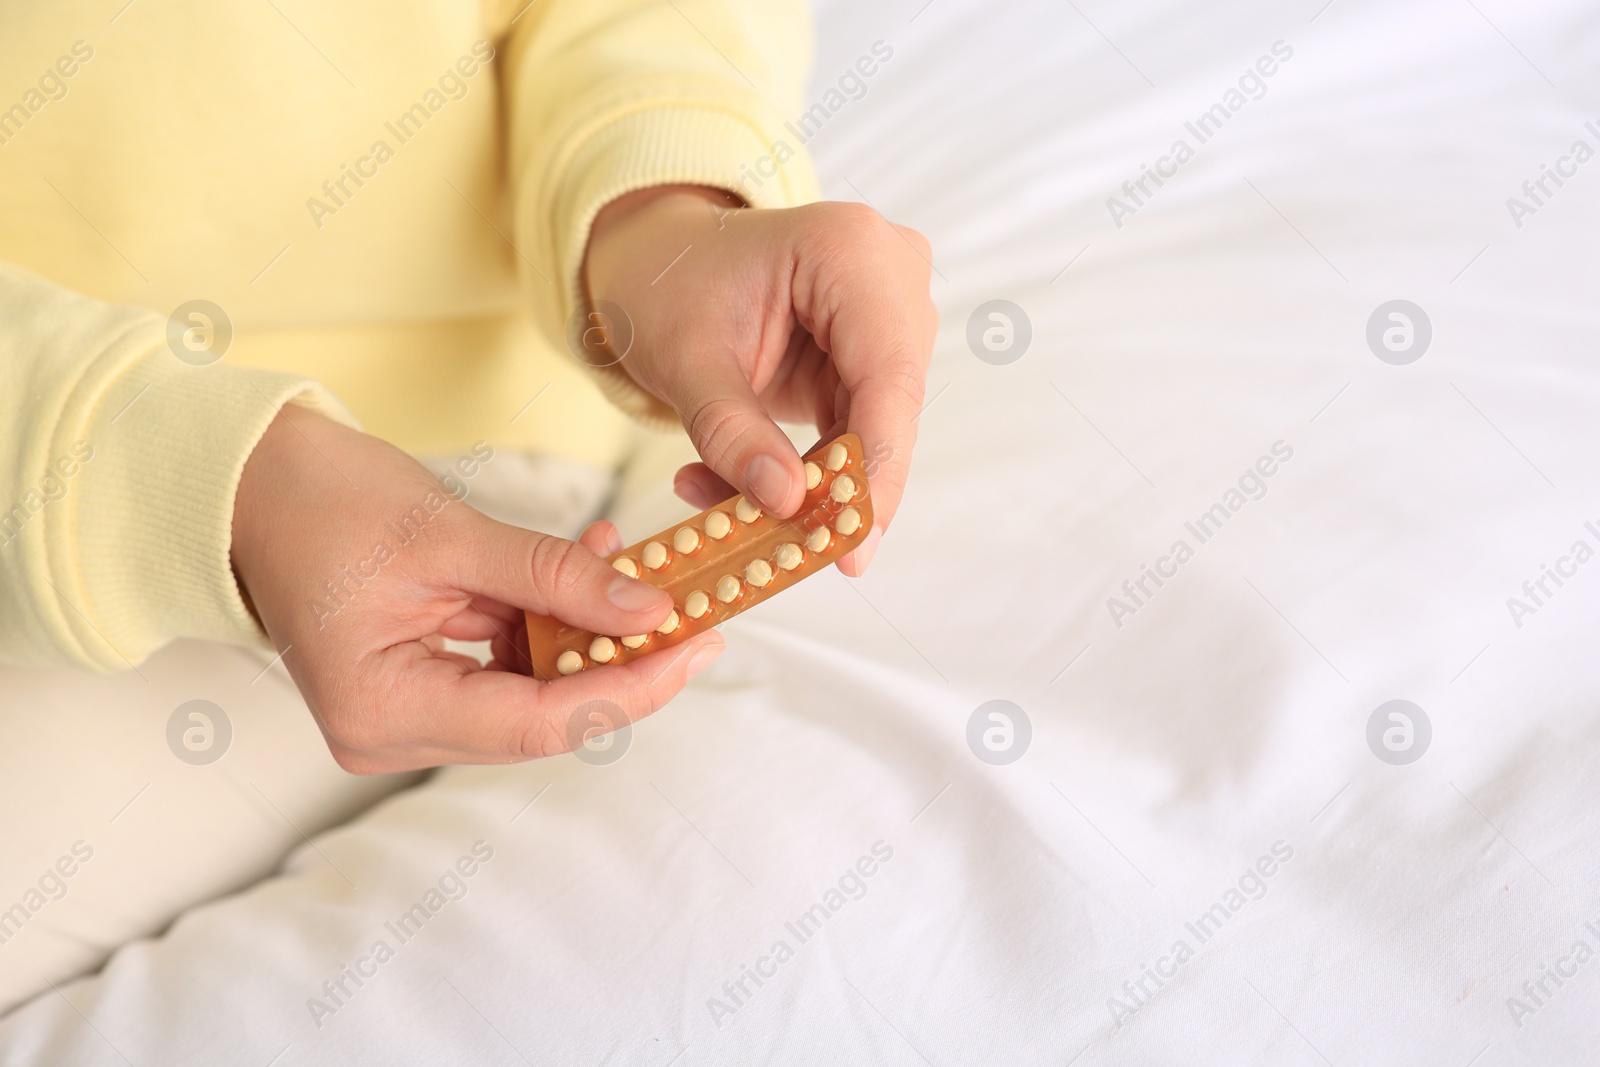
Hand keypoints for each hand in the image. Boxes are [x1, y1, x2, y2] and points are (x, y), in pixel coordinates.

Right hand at [230, 406, 722, 772]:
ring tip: (639, 575)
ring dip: (589, 639)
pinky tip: (587, 572)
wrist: (253, 483)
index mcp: (381, 709)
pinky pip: (506, 671)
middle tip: (694, 616)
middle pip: (541, 720)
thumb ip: (554, 577)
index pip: (540, 723)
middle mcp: (387, 735)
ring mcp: (400, 718)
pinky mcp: (416, 690)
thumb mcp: (451, 535)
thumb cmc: (324, 500)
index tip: (698, 647)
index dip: (630, 689)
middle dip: (621, 665)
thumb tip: (650, 610)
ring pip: (532, 696)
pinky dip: (552, 627)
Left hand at [582, 186, 936, 575]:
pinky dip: (810, 470)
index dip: (875, 466)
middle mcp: (891, 273)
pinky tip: (749, 495)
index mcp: (848, 249)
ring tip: (742, 521)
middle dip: (845, 488)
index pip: (886, 374)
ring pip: (880, 427)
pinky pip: (860, 428)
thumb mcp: (683, 359)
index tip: (851, 545)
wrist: (662, 259)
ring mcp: (892, 310)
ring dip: (819, 485)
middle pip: (891, 406)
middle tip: (798, 558)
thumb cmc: (668, 283)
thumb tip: (786, 503)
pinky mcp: (878, 351)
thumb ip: (730, 432)